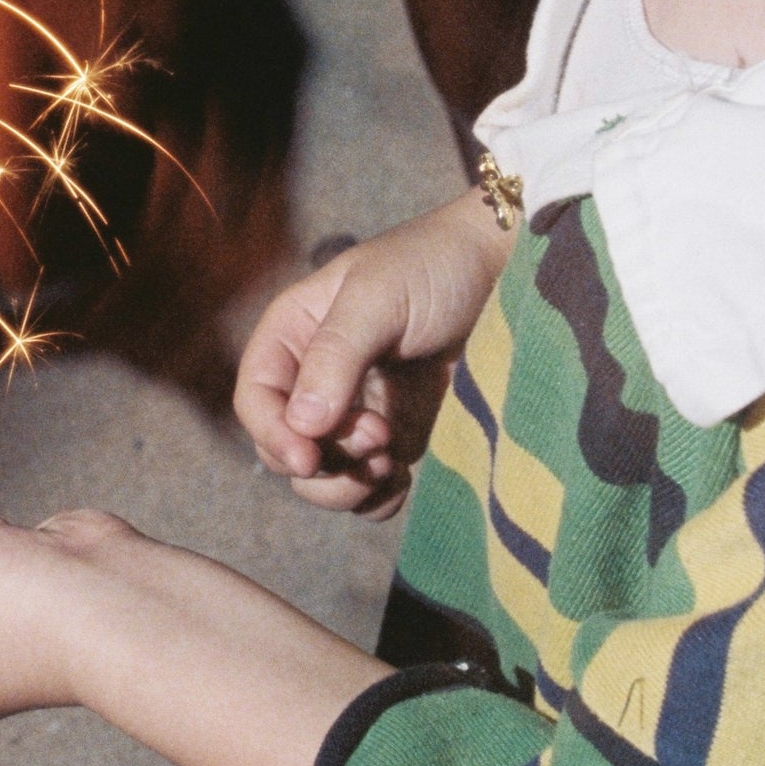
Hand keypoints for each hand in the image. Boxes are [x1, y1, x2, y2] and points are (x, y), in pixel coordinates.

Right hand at [234, 192, 509, 513]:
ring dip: (346, 486)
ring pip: (321, 478)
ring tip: (391, 459)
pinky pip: (368, 491)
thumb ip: (336, 355)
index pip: (257, 398)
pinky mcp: (398, 438)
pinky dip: (376, 499)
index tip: (309, 457)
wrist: (508, 275)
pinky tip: (403, 478)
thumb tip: (303, 425)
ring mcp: (357, 412)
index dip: (272, 433)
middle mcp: (317, 378)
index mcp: (295, 334)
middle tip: (379, 438)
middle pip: (284, 447)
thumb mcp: (378, 297)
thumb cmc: (435, 266)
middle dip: (321, 461)